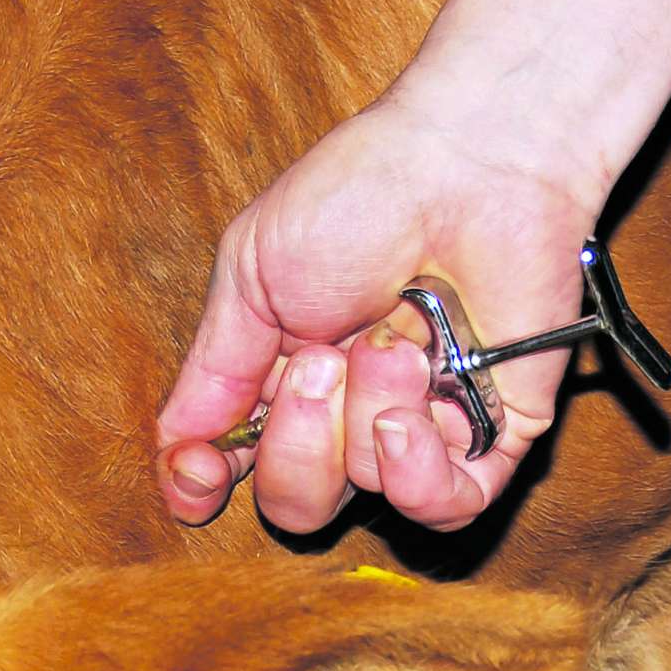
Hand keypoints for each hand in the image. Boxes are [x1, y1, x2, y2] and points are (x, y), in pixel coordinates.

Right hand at [155, 85, 607, 532]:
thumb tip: (175, 451)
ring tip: (395, 342)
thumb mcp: (251, 277)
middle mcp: (353, 411)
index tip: (200, 470)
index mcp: (288, 373)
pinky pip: (448, 505)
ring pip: (366, 491)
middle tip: (323, 358)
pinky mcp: (496, 432)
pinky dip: (418, 477)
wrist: (466, 164)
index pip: (240, 467)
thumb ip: (212, 374)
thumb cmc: (358, 196)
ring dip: (364, 415)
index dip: (209, 484)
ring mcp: (426, 424)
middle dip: (295, 442)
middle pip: (298, 502)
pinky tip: (409, 418)